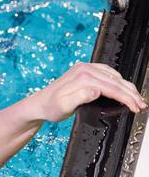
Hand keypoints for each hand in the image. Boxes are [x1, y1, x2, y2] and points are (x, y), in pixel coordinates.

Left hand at [27, 62, 146, 122]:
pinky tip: (124, 90)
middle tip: (142, 106)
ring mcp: (86, 68)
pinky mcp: (86, 70)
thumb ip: (80, 98)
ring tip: (137, 100)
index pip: (112, 87)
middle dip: (132, 94)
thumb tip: (96, 91)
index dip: (126, 98)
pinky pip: (108, 74)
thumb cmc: (50, 108)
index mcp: (83, 77)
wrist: (39, 104)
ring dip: (127, 88)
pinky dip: (119, 82)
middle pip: (116, 81)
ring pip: (114, 76)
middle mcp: (86, 69)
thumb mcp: (63, 107)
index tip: (136, 108)